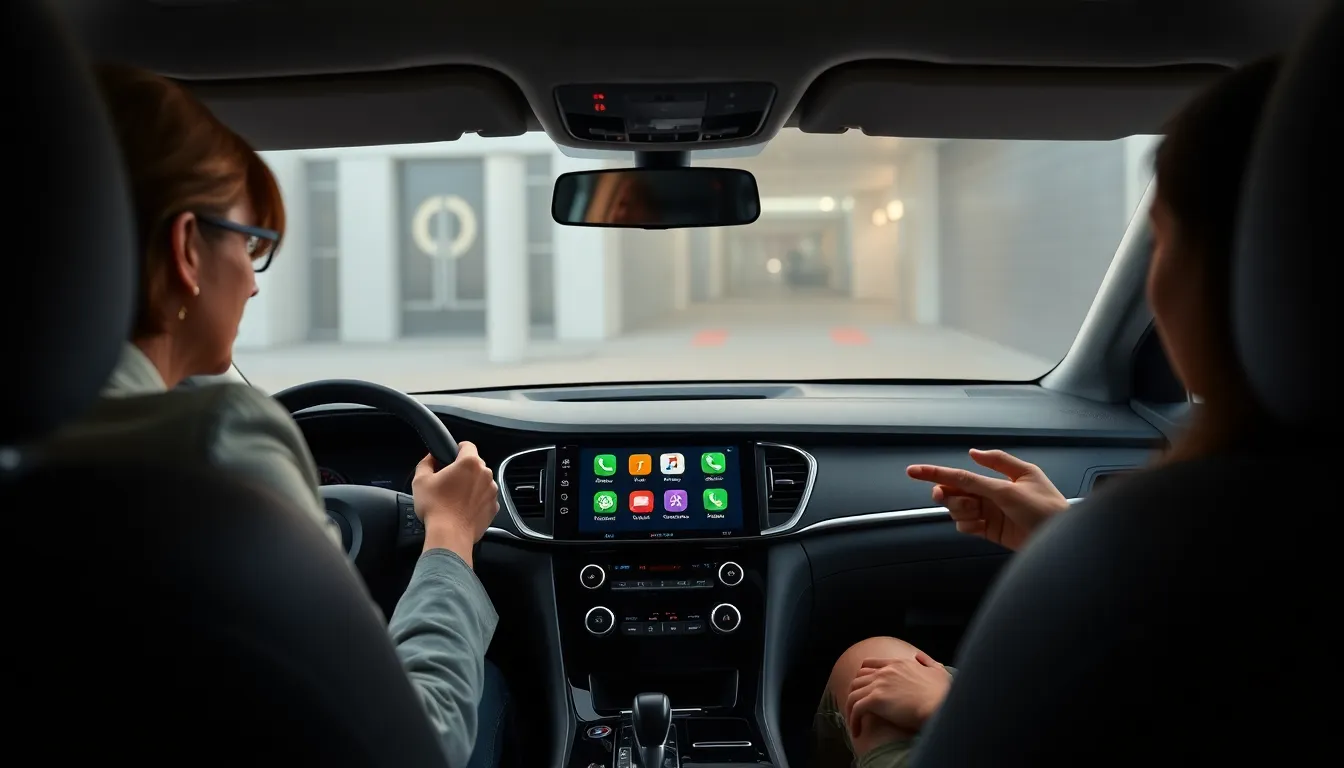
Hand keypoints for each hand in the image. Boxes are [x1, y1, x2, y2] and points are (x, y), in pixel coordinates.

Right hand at [411, 441, 498, 565]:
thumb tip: (431, 457)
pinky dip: (476, 500)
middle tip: (448, 482)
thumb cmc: (436, 507)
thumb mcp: (421, 480)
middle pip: (475, 464)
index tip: (450, 456)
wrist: (450, 535)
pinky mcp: (494, 507)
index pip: (467, 445)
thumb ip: (426, 462)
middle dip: (463, 470)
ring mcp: (492, 492)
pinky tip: (463, 508)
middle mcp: (485, 475)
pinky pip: (485, 498)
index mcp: (470, 463)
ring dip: (471, 485)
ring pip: (481, 481)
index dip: (456, 449)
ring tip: (455, 498)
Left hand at [845, 652, 950, 737]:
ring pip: (853, 693)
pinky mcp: (876, 699)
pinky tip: (857, 731)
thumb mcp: (938, 671)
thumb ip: (927, 662)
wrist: (941, 704)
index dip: (862, 676)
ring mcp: (879, 684)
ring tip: (854, 722)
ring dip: (851, 708)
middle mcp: (885, 671)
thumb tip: (917, 657)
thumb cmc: (943, 693)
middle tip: (857, 707)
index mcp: (898, 663)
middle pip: (858, 678)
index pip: (870, 664)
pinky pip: (855, 708)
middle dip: (854, 692)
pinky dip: (853, 720)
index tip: (862, 689)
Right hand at [907, 449, 1068, 550]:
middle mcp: (990, 493)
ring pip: (957, 510)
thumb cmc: (1046, 509)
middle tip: (955, 499)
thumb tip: (971, 453)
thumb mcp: (1015, 485)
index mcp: (997, 478)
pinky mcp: (989, 530)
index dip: (935, 473)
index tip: (913, 471)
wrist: (1058, 540)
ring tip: (978, 516)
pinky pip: (965, 526)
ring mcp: (989, 512)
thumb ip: (986, 472)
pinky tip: (980, 527)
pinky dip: (967, 526)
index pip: (960, 474)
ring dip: (961, 512)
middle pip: (954, 492)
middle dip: (950, 496)